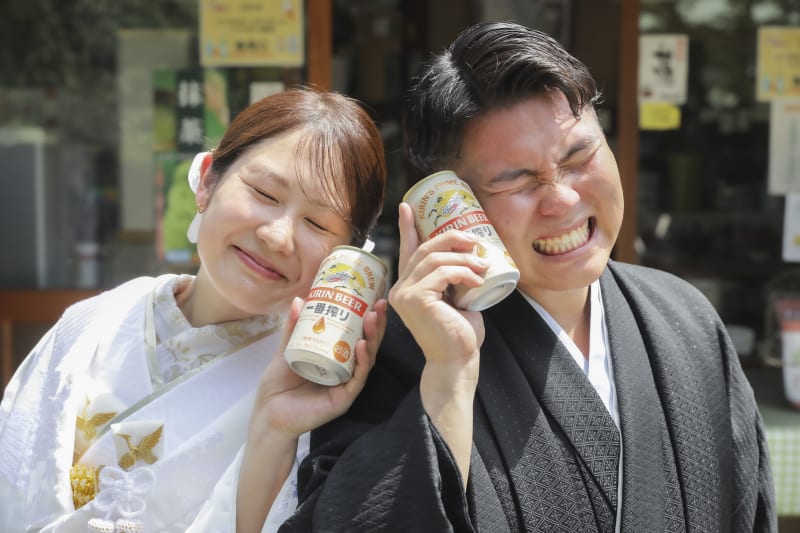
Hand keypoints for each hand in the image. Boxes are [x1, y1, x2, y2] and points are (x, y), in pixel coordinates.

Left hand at [238, 297, 385, 530]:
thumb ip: (294, 328)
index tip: (372, 298)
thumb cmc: (278, 386)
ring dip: (371, 339)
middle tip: (380, 305)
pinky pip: (357, 378)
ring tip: (371, 319)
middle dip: (375, 325)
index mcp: (335, 359)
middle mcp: (345, 371)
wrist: (269, 414)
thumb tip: (300, 299)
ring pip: (366, 360)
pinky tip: (361, 346)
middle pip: (367, 345)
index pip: (356, 336)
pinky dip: (361, 362)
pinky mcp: (344, 398)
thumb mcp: (287, 350)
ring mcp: (346, 385)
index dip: (365, 318)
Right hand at [389, 202, 485, 374]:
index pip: (407, 252)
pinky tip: (477, 279)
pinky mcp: (416, 299)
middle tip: (474, 240)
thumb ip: (453, 278)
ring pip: (434, 259)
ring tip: (482, 265)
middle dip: (450, 238)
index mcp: (407, 288)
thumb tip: (471, 254)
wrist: (457, 361)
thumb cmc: (459, 333)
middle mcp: (399, 290)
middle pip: (423, 250)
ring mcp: (404, 294)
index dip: (407, 228)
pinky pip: (442, 273)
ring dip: (463, 258)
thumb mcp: (457, 298)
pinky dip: (463, 272)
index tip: (407, 206)